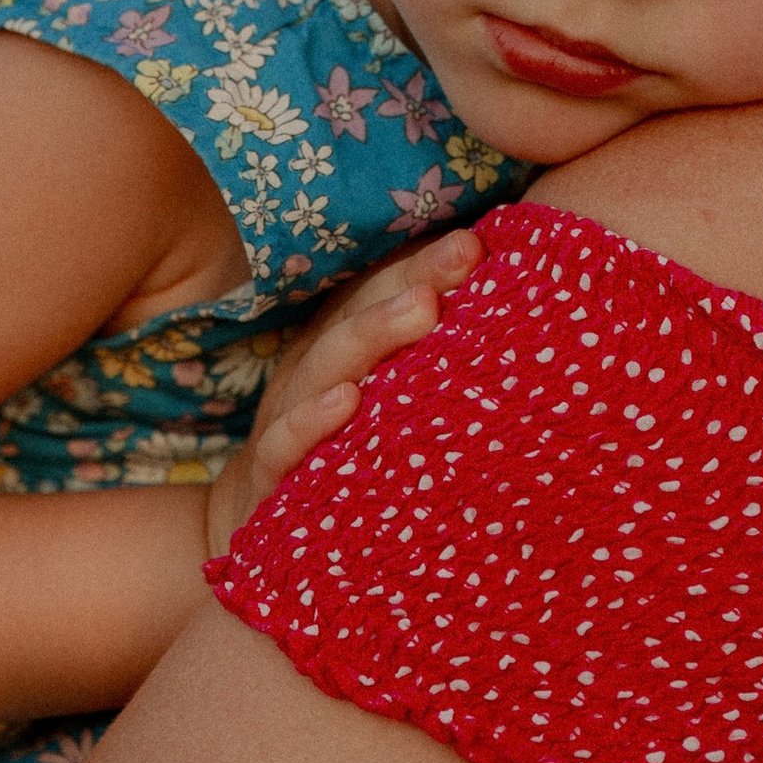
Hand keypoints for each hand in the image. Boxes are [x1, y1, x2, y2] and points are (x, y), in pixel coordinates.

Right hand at [204, 233, 482, 558]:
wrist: (260, 519)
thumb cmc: (344, 450)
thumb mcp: (382, 400)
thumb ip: (426, 357)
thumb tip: (502, 303)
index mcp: (344, 346)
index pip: (384, 291)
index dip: (427, 263)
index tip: (478, 243)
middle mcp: (316, 371)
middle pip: (361, 315)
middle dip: (413, 279)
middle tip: (464, 252)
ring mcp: (289, 419)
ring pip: (324, 366)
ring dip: (373, 333)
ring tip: (423, 306)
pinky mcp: (270, 477)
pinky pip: (284, 445)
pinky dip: (310, 421)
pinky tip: (347, 401)